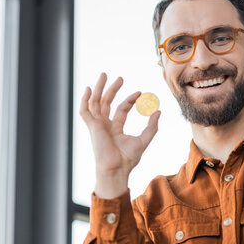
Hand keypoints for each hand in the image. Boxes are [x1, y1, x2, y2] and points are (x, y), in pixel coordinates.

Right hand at [79, 73, 160, 198]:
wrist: (117, 169)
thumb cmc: (128, 159)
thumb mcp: (144, 139)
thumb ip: (152, 126)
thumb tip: (158, 111)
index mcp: (115, 128)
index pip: (121, 109)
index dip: (130, 99)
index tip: (140, 93)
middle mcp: (105, 125)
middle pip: (106, 103)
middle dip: (112, 89)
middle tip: (120, 78)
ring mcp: (97, 125)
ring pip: (96, 102)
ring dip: (99, 89)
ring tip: (104, 75)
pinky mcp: (92, 127)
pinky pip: (85, 111)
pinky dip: (85, 100)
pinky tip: (89, 89)